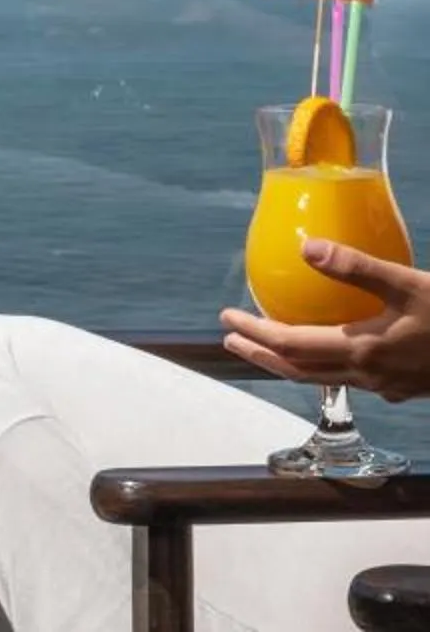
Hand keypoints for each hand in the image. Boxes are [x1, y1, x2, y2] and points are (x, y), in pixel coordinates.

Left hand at [221, 241, 429, 400]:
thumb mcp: (409, 284)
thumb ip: (356, 267)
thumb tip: (306, 247)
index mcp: (362, 350)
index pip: (289, 346)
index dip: (254, 332)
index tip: (227, 316)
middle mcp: (369, 374)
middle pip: (299, 370)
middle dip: (261, 353)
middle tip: (230, 337)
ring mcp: (389, 386)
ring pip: (325, 378)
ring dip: (289, 363)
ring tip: (266, 346)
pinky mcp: (406, 387)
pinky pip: (352, 379)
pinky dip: (325, 366)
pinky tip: (330, 352)